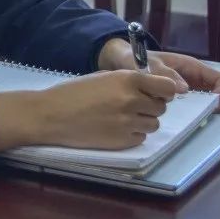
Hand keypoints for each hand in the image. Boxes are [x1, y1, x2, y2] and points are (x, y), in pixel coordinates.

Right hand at [0, 71, 178, 151]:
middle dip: (151, 106)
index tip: (158, 92)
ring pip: (153, 124)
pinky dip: (132, 134)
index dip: (165, 90)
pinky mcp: (122, 141)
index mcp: (128, 80)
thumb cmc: (73, 93)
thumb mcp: (103, 77)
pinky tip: (115, 128)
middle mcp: (132, 101)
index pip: (168, 87)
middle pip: (161, 107)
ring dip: (143, 121)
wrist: (51, 115)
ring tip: (122, 118)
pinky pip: (140, 138)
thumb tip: (152, 88)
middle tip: (132, 106)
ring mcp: (128, 123)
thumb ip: (129, 81)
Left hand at [98, 39, 219, 112]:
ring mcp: (189, 93)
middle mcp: (195, 80)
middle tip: (217, 113)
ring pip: (211, 104)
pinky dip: (198, 117)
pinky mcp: (179, 103)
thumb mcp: (150, 63)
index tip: (215, 99)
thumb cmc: (138, 59)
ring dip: (213, 112)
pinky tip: (191, 124)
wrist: (122, 64)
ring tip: (205, 120)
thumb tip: (184, 89)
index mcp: (193, 68)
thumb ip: (164, 73)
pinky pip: (194, 110)